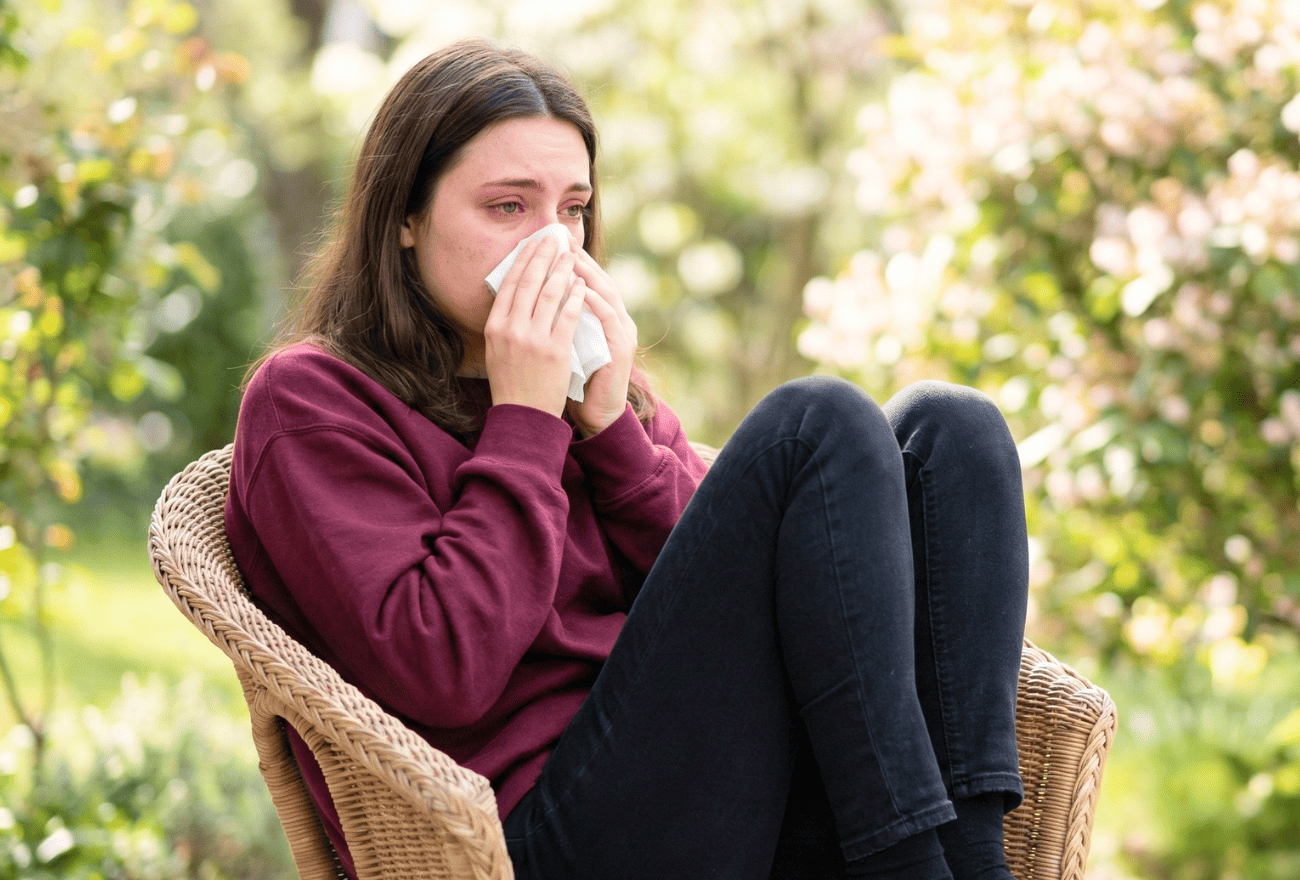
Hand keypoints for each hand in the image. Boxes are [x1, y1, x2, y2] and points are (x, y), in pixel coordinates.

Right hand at [484, 234, 586, 417]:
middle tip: (553, 239)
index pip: (509, 284)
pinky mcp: (555, 350)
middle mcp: (511, 330)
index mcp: (494, 327)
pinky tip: (581, 284)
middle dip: (542, 256)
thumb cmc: (512, 382)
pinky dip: (575, 296)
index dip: (523, 260)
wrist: (524, 415)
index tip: (533, 243)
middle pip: (529, 282)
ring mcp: (533, 340)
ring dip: (562, 270)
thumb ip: (505, 322)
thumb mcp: (497, 349)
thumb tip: (514, 291)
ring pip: (550, 294)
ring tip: (570, 256)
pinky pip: (568, 315)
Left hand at [566, 239, 636, 435]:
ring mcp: (621, 332)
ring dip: (588, 273)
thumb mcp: (564, 343)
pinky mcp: (622, 348)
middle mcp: (616, 319)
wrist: (596, 413)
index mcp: (602, 317)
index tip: (548, 242)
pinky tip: (582, 290)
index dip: (569, 260)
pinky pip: (608, 319)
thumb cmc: (576, 379)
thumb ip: (557, 320)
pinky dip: (595, 302)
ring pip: (607, 293)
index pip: (586, 279)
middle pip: (599, 279)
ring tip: (569, 257)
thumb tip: (529, 296)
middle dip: (578, 258)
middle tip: (560, 239)